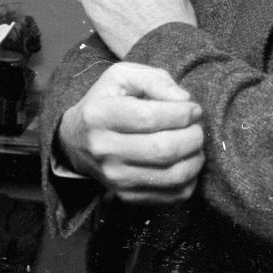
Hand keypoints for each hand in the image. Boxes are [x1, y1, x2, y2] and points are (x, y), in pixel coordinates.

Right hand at [56, 62, 203, 204]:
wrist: (76, 140)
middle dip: (194, 136)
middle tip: (197, 127)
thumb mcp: (122, 77)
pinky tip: (185, 161)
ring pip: (174, 175)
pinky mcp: (127, 195)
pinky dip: (191, 178)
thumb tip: (183, 99)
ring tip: (194, 144)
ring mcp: (114, 177)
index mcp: (97, 116)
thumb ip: (154, 80)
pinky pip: (174, 194)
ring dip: (196, 158)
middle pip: (164, 149)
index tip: (193, 108)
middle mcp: (102, 150)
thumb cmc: (106, 102)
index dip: (182, 112)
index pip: (150, 117)